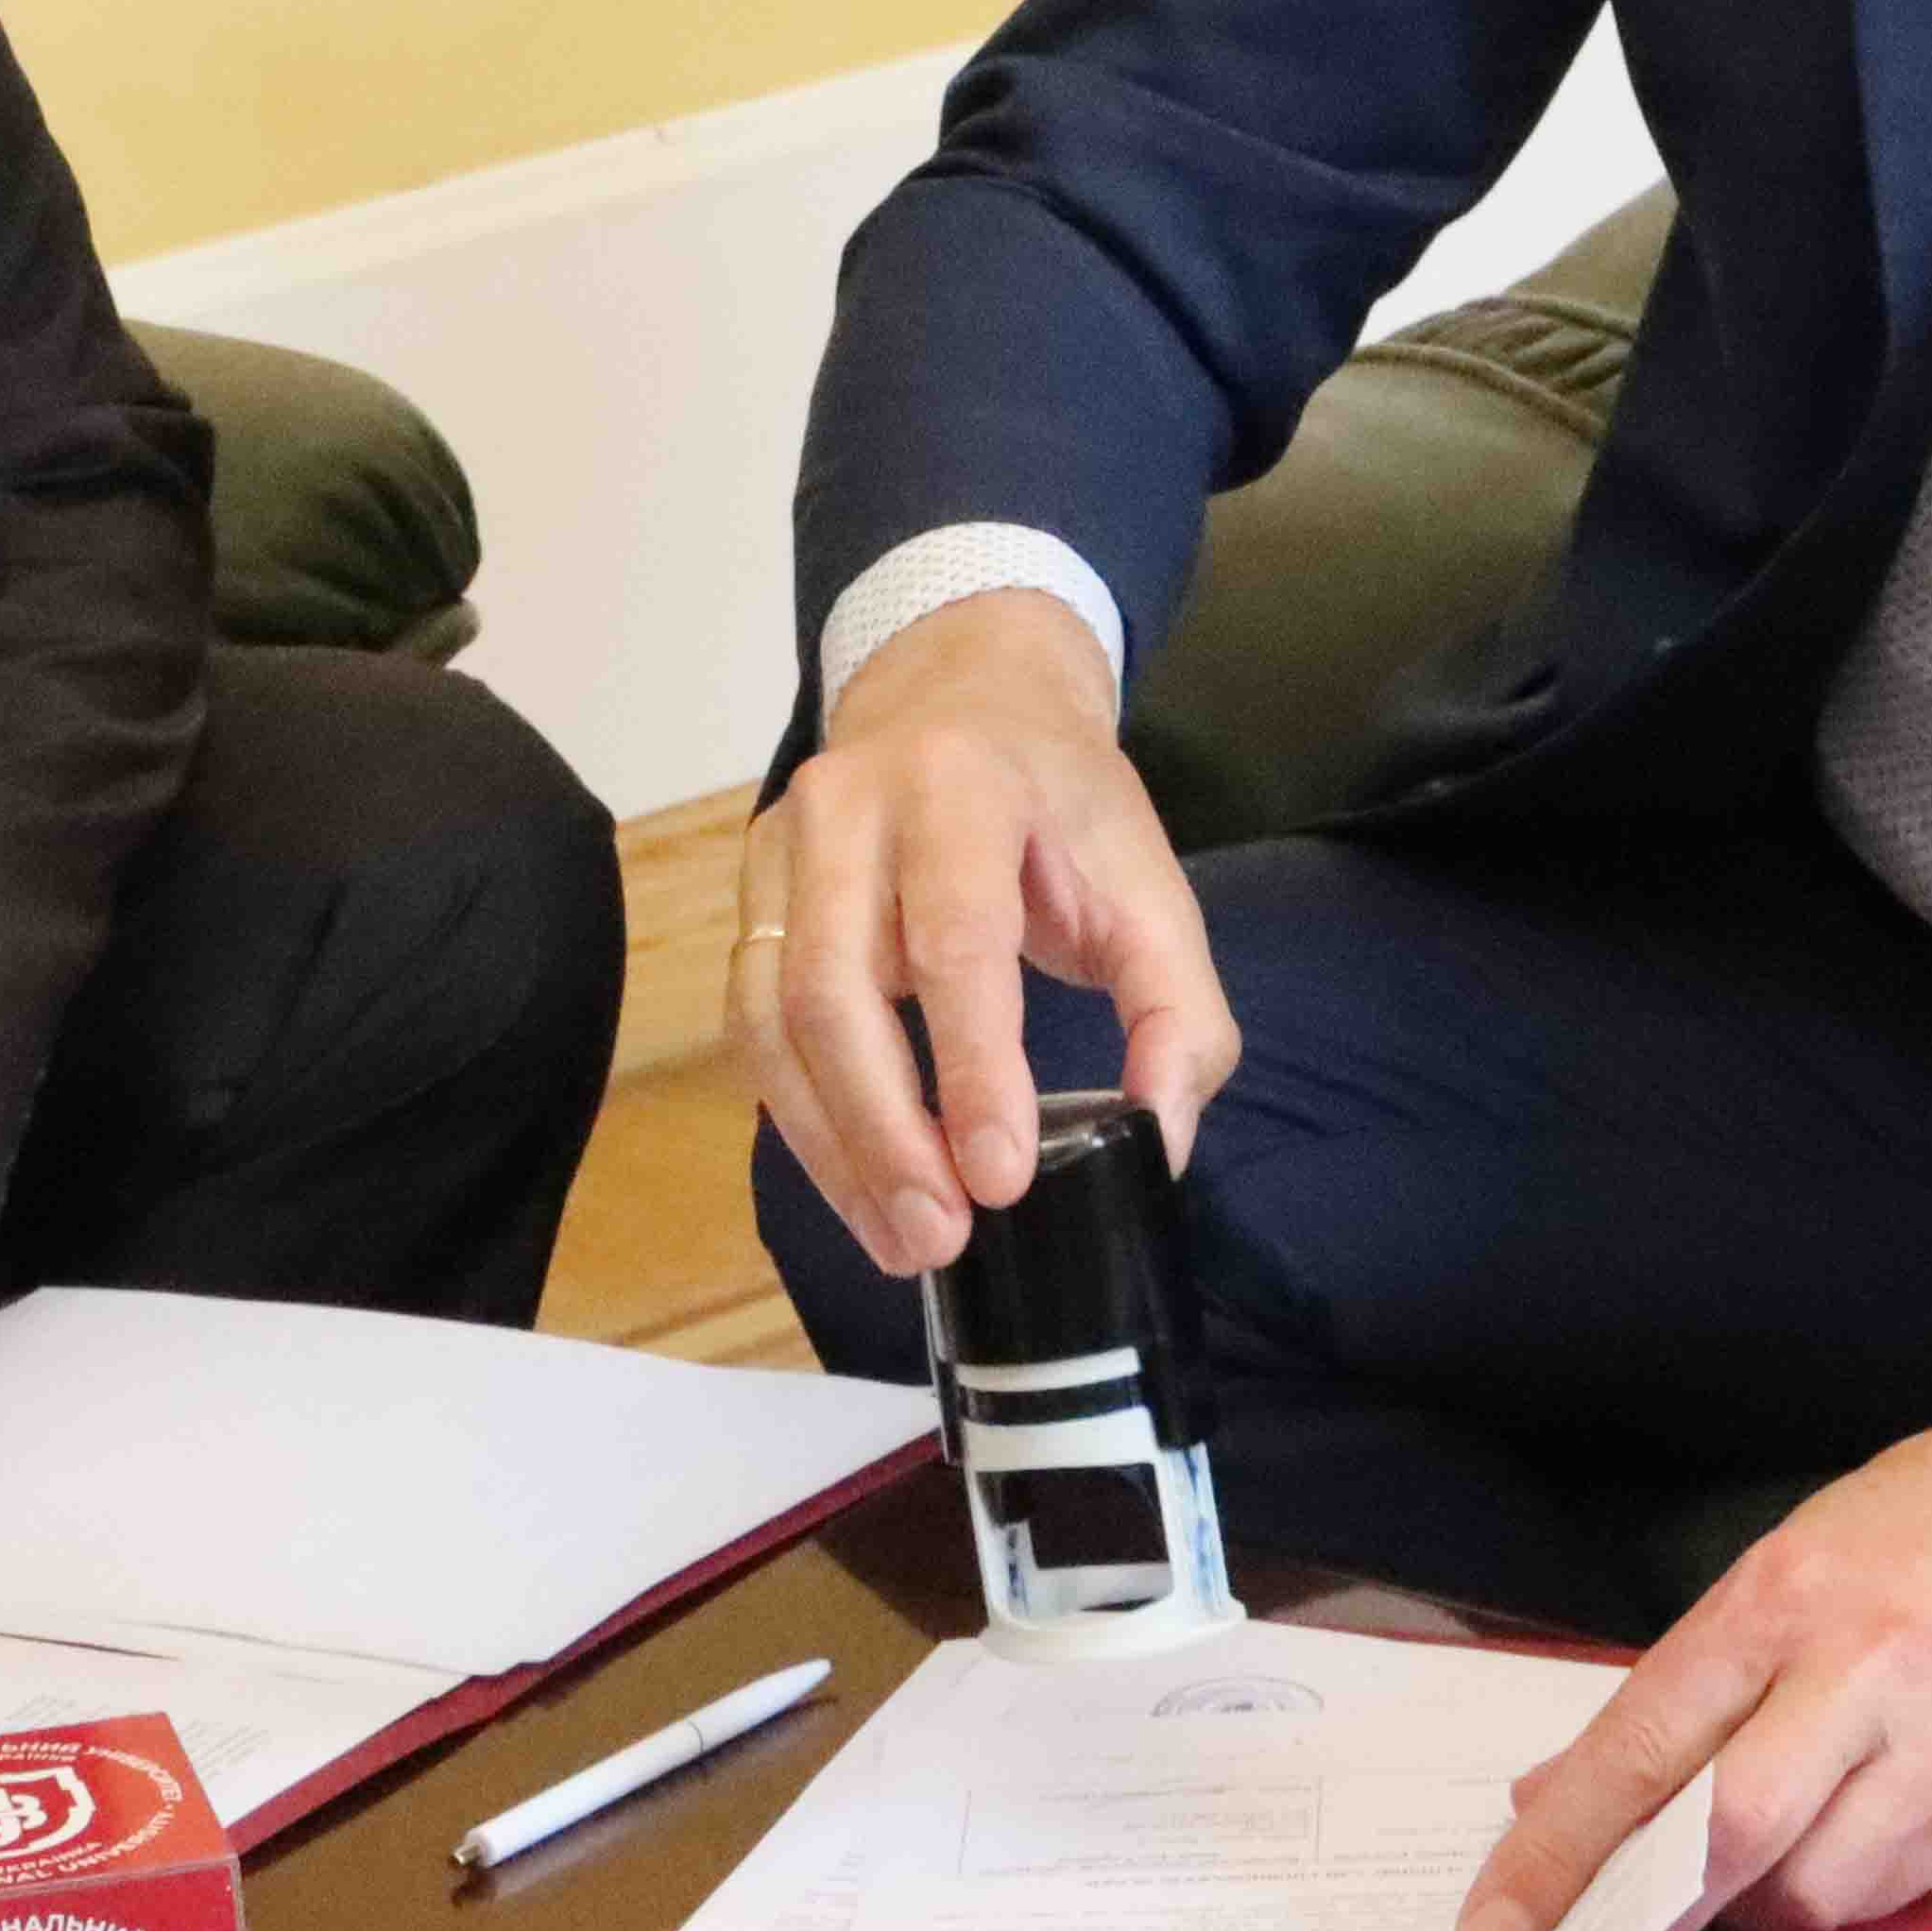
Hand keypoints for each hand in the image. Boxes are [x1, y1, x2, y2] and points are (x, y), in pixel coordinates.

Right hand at [735, 588, 1233, 1278]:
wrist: (962, 690)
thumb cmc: (1062, 804)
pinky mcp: (750, 895)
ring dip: (834, 1146)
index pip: (953, 937)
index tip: (1001, 1179)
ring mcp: (781, 847)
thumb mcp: (1152, 886)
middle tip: (942, 1239)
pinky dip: (802, 1118)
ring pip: (774, 1017)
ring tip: (902, 1240)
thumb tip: (1157, 1140)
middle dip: (884, 1132)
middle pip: (834, 988)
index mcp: (961, 787)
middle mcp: (849, 807)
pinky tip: (858, 1185)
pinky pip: (752, 1025)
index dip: (973, 1066)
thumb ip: (1181, 1014)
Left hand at [1455, 1321, 1931, 1930]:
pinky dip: (1835, 1895)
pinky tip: (1815, 1865)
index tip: (1495, 1925)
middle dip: (1658, 1898)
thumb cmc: (1929, 1519)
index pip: (1646, 1739)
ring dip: (1753, 1908)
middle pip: (1735, 1828)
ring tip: (1733, 1879)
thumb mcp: (1790, 1559)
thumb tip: (1570, 1790)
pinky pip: (1896, 1889)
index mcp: (1786, 1594)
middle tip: (1617, 1922)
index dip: (1560, 1846)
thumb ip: (1692, 1681)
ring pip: (1819, 1888)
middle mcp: (1865, 1670)